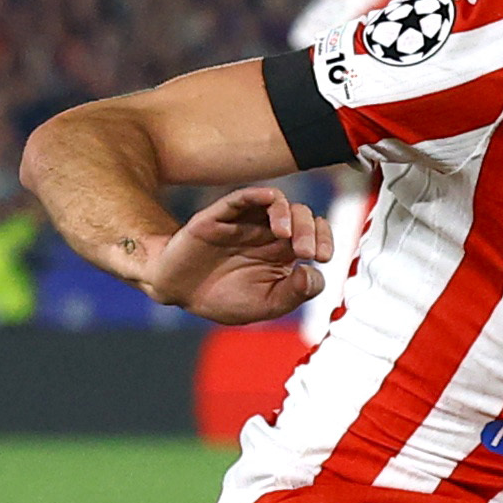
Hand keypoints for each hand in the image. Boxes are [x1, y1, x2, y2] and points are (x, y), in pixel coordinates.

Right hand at [140, 185, 327, 324]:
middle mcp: (268, 232)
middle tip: (307, 253)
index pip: (314, 234)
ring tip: (287, 236)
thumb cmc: (222, 298)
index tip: (322, 257)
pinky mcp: (221, 216)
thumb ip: (294, 293)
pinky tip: (271, 206)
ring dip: (290, 214)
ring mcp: (246, 222)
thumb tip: (314, 273)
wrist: (178, 291)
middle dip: (311, 230)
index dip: (324, 239)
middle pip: (302, 215)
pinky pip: (244, 197)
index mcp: (282, 253)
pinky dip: (260, 196)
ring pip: (278, 202)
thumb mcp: (266, 305)